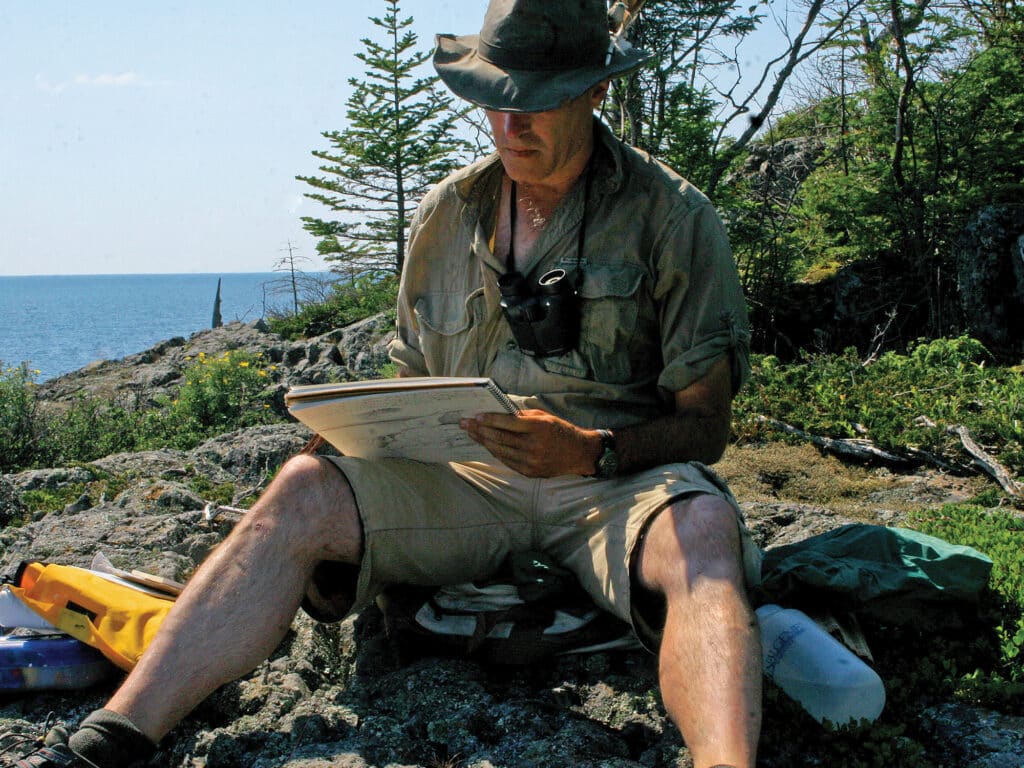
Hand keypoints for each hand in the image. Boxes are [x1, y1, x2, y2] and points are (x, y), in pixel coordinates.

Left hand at [460, 409, 599, 477]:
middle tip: (465, 424)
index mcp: (538, 428)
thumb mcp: (545, 417)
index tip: (476, 416)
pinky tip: (487, 445)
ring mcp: (531, 461)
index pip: (508, 423)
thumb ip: (523, 416)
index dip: (490, 420)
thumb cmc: (561, 431)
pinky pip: (507, 461)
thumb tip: (499, 413)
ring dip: (483, 442)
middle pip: (500, 438)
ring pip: (500, 451)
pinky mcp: (530, 472)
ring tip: (472, 434)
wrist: (579, 453)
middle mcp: (534, 445)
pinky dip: (495, 452)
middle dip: (479, 430)